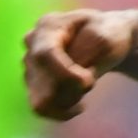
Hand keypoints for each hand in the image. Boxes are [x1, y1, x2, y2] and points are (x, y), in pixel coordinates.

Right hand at [23, 8, 137, 119]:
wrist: (107, 40)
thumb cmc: (108, 34)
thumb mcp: (105, 37)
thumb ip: (86, 54)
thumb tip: (69, 78)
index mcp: (47, 26)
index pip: (45, 54)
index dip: (65, 74)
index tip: (89, 82)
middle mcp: (31, 45)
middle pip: (43, 81)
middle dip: (72, 89)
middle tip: (92, 81)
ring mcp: (30, 64)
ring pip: (41, 99)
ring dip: (69, 101)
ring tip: (85, 89)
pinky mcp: (33, 84)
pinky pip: (41, 108)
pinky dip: (62, 111)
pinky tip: (79, 105)